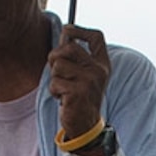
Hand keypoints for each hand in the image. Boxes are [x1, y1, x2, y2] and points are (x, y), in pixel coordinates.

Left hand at [47, 25, 111, 144]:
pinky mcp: (78, 92)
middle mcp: (98, 70)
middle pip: (69, 47)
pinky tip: (63, 99)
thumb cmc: (79, 97)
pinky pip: (55, 82)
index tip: (67, 30)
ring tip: (63, 88)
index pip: (97, 37)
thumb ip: (76, 56)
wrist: (85, 125)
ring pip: (58, 65)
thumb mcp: (83, 75)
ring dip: (54, 77)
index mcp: (102, 64)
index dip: (80, 30)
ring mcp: (90, 81)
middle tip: (57, 71)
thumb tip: (65, 33)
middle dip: (55, 57)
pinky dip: (54, 91)